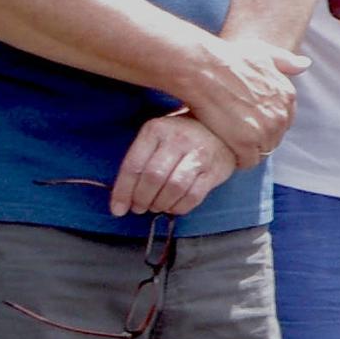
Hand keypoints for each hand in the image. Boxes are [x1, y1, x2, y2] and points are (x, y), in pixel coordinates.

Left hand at [111, 113, 239, 217]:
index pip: (133, 165)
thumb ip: (140, 159)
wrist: (221, 129)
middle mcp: (178, 139)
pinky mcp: (216, 169)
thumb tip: (122, 196)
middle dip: (142, 199)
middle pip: (153, 177)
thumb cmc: (181, 136)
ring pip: (174, 188)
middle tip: (139, 208)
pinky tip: (173, 206)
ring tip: (156, 206)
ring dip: (160, 204)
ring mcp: (200, 154)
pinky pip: (193, 196)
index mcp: (157, 130)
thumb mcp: (157, 136)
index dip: (123, 191)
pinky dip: (179, 207)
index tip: (118, 209)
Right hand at [179, 34, 309, 163]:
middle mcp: (281, 115)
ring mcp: (265, 130)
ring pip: (262, 151)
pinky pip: (248, 161)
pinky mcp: (246, 143)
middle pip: (274, 138)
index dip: (266, 122)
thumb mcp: (262, 53)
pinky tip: (226, 150)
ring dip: (248, 150)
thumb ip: (285, 62)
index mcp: (288, 96)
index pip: (284, 121)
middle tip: (236, 132)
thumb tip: (304, 65)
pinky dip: (238, 160)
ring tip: (230, 141)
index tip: (249, 121)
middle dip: (258, 138)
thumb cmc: (228, 58)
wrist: (203, 67)